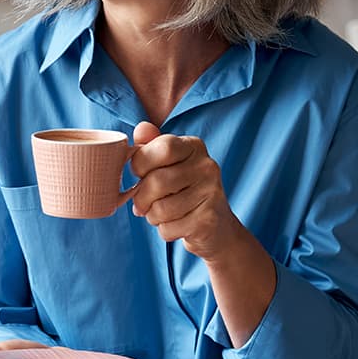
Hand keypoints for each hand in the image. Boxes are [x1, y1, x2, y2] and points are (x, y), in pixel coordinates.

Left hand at [130, 122, 242, 261]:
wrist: (217, 227)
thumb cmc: (184, 191)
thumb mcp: (169, 164)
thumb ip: (152, 145)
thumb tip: (141, 128)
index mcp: (194, 147)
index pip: (162, 147)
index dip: (140, 164)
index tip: (140, 174)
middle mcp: (207, 166)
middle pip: (157, 181)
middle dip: (141, 198)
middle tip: (143, 204)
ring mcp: (211, 193)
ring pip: (160, 209)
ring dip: (152, 217)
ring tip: (161, 214)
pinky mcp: (208, 220)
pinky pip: (169, 228)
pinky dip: (165, 231)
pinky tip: (177, 225)